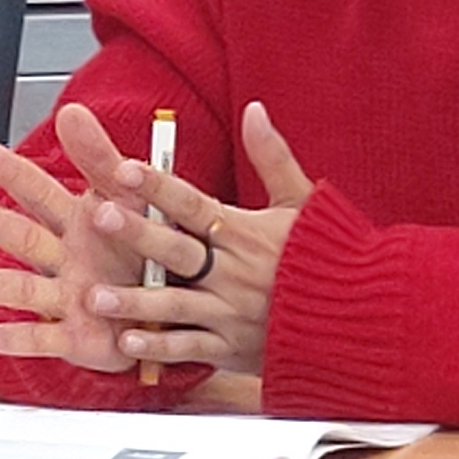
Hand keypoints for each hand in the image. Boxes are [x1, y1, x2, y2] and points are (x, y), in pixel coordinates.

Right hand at [0, 99, 205, 380]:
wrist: (179, 309)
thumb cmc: (150, 253)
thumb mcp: (136, 198)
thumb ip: (103, 159)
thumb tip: (73, 112)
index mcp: (80, 222)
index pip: (41, 192)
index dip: (14, 171)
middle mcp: (66, 259)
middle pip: (22, 238)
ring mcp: (66, 298)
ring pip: (19, 288)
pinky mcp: (75, 338)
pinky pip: (37, 339)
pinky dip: (5, 339)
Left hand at [81, 99, 316, 389]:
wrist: (363, 315)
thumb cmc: (329, 255)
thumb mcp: (303, 202)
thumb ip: (272, 157)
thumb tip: (254, 110)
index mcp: (246, 232)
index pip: (193, 203)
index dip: (158, 186)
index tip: (124, 169)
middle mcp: (234, 271)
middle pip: (178, 249)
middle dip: (139, 233)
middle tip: (101, 217)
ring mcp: (232, 312)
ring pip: (176, 304)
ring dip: (135, 300)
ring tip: (95, 296)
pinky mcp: (233, 348)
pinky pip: (192, 348)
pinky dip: (160, 348)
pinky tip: (129, 341)